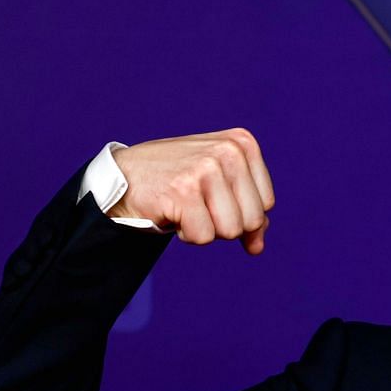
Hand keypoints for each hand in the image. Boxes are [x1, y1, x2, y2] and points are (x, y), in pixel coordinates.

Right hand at [109, 128, 274, 254]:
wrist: (124, 175)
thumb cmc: (176, 180)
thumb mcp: (219, 185)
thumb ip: (246, 210)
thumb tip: (257, 246)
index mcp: (242, 143)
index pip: (266, 203)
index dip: (242, 214)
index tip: (215, 201)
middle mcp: (228, 151)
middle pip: (252, 220)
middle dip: (224, 224)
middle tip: (197, 205)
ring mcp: (206, 169)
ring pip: (230, 231)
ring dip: (205, 229)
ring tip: (185, 207)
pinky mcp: (184, 191)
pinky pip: (203, 237)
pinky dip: (187, 234)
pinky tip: (172, 212)